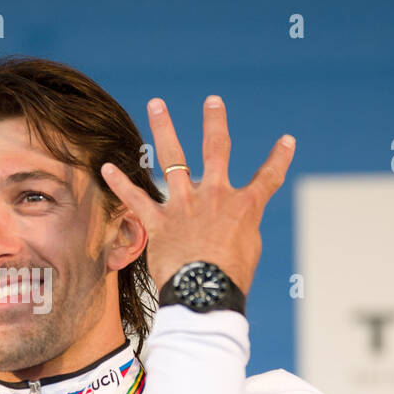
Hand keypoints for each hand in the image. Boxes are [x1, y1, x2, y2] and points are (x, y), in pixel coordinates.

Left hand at [100, 95, 294, 295]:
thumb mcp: (249, 251)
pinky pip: (136, 198)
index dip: (280, 158)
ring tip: (156, 104)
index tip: (287, 141)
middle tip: (212, 101)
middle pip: (217, 149)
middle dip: (215, 122)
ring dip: (163, 128)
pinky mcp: (159, 222)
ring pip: (173, 158)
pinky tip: (106, 167)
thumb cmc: (231, 279)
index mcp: (244, 206)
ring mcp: (184, 205)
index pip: (268, 177)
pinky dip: (120, 183)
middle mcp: (214, 196)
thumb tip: (231, 227)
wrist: (205, 292)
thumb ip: (240, 229)